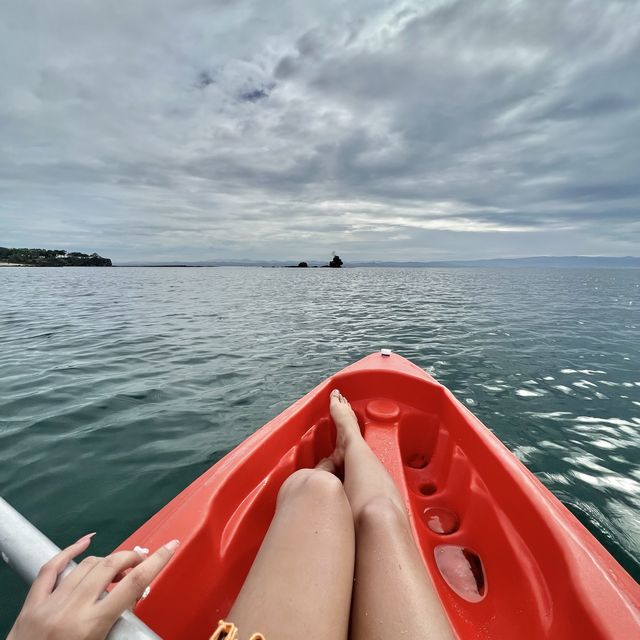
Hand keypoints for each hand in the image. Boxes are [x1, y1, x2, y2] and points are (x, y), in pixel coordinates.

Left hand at [8, 533, 178, 639]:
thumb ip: (116, 622)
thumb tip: (132, 597)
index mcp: (91, 626)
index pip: (134, 584)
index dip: (157, 561)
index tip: (172, 547)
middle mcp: (71, 609)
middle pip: (111, 566)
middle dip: (132, 558)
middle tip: (142, 561)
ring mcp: (50, 603)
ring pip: (87, 564)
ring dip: (108, 560)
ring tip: (118, 567)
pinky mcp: (32, 603)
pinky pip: (52, 567)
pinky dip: (70, 550)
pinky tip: (85, 541)